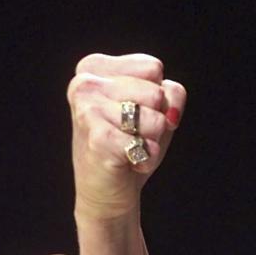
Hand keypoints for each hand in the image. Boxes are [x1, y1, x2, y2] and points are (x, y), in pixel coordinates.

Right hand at [67, 54, 186, 220]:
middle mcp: (85, 83)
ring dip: (151, 141)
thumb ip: (171, 94)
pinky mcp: (97, 138)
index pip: (153, 68)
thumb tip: (168, 114)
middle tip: (133, 134)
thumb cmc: (130, 142)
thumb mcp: (156, 108)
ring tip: (130, 146)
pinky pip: (147, 145)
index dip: (158, 97)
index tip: (137, 111)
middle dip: (156, 120)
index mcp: (94, 67)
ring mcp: (87, 110)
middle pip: (157, 94)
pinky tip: (128, 162)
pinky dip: (147, 159)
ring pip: (156, 120)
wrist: (108, 187)